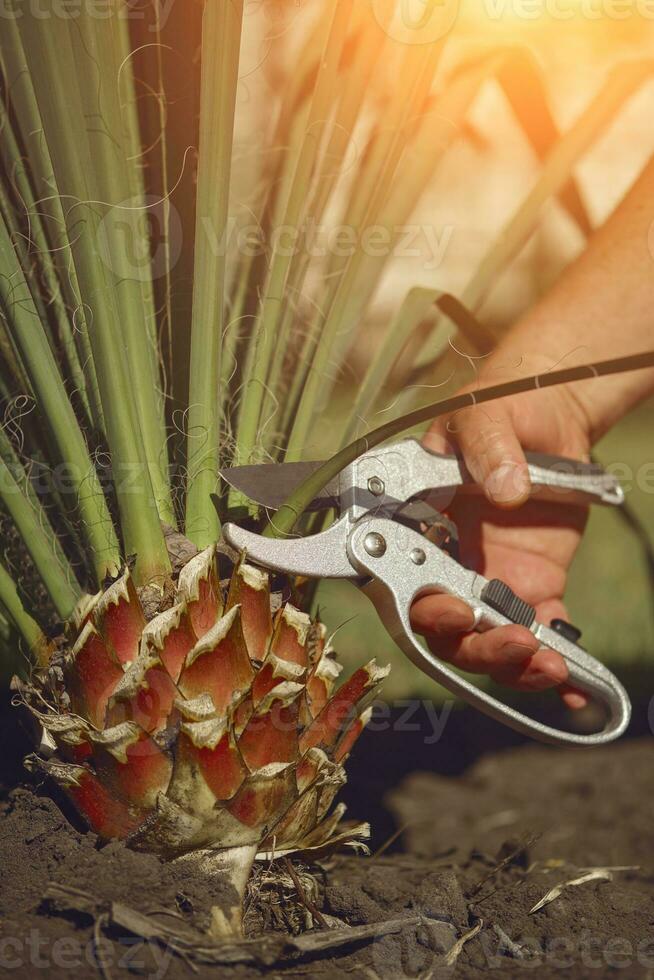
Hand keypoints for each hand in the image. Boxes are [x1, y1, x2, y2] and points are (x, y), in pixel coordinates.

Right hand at [411, 375, 593, 708]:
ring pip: (487, 641)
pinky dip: (558, 665)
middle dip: (475, 647)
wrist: (548, 414)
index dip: (421, 610)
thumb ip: (488, 447)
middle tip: (514, 641)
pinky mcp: (533, 583)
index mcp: (419, 526)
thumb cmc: (501, 407)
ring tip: (552, 666)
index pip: (403, 581)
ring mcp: (491, 576)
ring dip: (513, 665)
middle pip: (445, 629)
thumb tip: (505, 490)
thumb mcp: (485, 415)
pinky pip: (539, 632)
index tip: (453, 614)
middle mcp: (448, 562)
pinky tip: (580, 685)